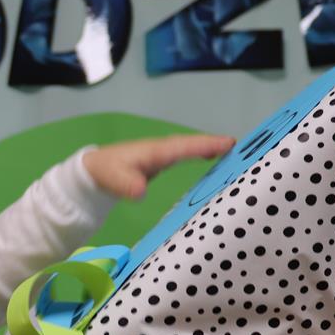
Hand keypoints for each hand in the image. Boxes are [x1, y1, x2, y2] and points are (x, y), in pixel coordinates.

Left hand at [81, 134, 234, 199]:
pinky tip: (211, 156)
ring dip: (210, 146)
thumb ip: (126, 184)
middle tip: (240, 145)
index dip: (204, 145)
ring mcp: (161, 154)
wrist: (94, 170)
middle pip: (191, 144)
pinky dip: (200, 152)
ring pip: (189, 147)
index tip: (227, 143)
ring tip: (235, 149)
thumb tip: (140, 191)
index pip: (183, 147)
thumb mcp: (114, 179)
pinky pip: (185, 153)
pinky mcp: (161, 160)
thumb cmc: (106, 172)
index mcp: (154, 151)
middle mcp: (161, 149)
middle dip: (213, 143)